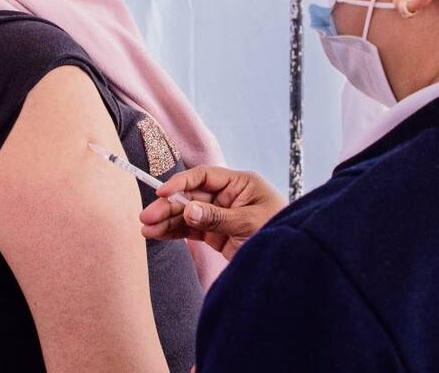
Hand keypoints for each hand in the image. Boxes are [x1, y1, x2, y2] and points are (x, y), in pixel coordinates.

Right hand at [139, 166, 286, 259]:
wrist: (292, 261)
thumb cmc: (279, 233)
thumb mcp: (249, 223)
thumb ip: (218, 217)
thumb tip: (188, 210)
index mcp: (240, 183)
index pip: (204, 177)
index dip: (181, 183)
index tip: (161, 192)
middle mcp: (228, 196)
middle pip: (191, 196)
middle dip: (168, 206)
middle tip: (147, 217)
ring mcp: (220, 215)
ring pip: (188, 214)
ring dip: (167, 221)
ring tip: (146, 230)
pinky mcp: (216, 234)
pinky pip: (191, 229)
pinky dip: (175, 232)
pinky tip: (159, 234)